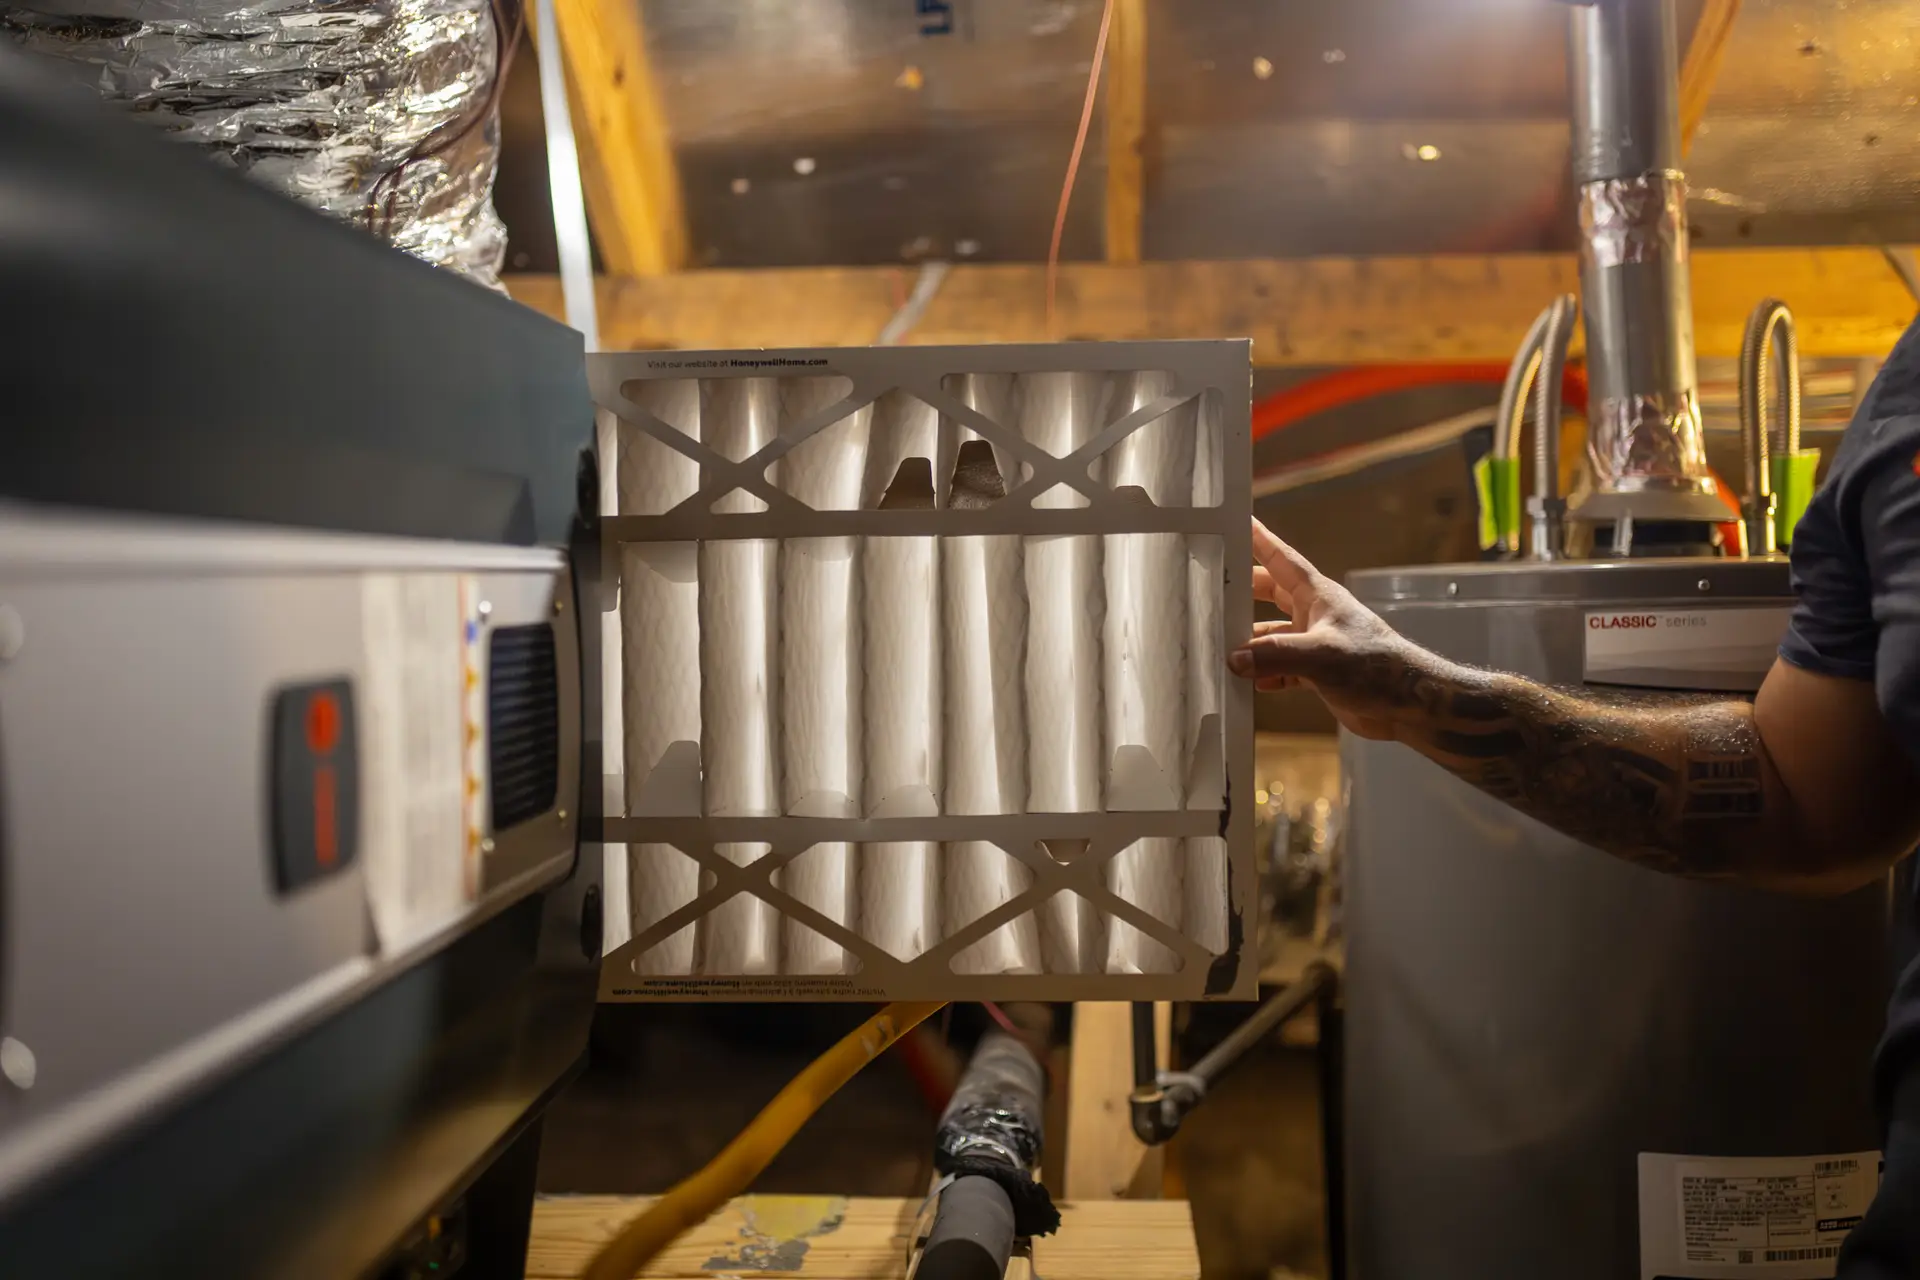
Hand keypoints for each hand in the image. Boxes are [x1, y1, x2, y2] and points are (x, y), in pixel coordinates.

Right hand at [1229, 518, 1422, 741]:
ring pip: (1273, 632)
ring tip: (1222, 645)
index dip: (1259, 540)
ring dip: (1251, 639)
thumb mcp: (1323, 656)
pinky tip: (1252, 681)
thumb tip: (1236, 657)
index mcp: (1319, 596)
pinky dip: (1266, 672)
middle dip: (1243, 590)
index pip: (1281, 559)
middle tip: (1213, 585)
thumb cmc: (1378, 666)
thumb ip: (1276, 654)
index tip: (1236, 522)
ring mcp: (1316, 642)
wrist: (1410, 703)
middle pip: (1271, 592)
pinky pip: (1282, 665)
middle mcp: (1316, 614)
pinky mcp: (1319, 672)